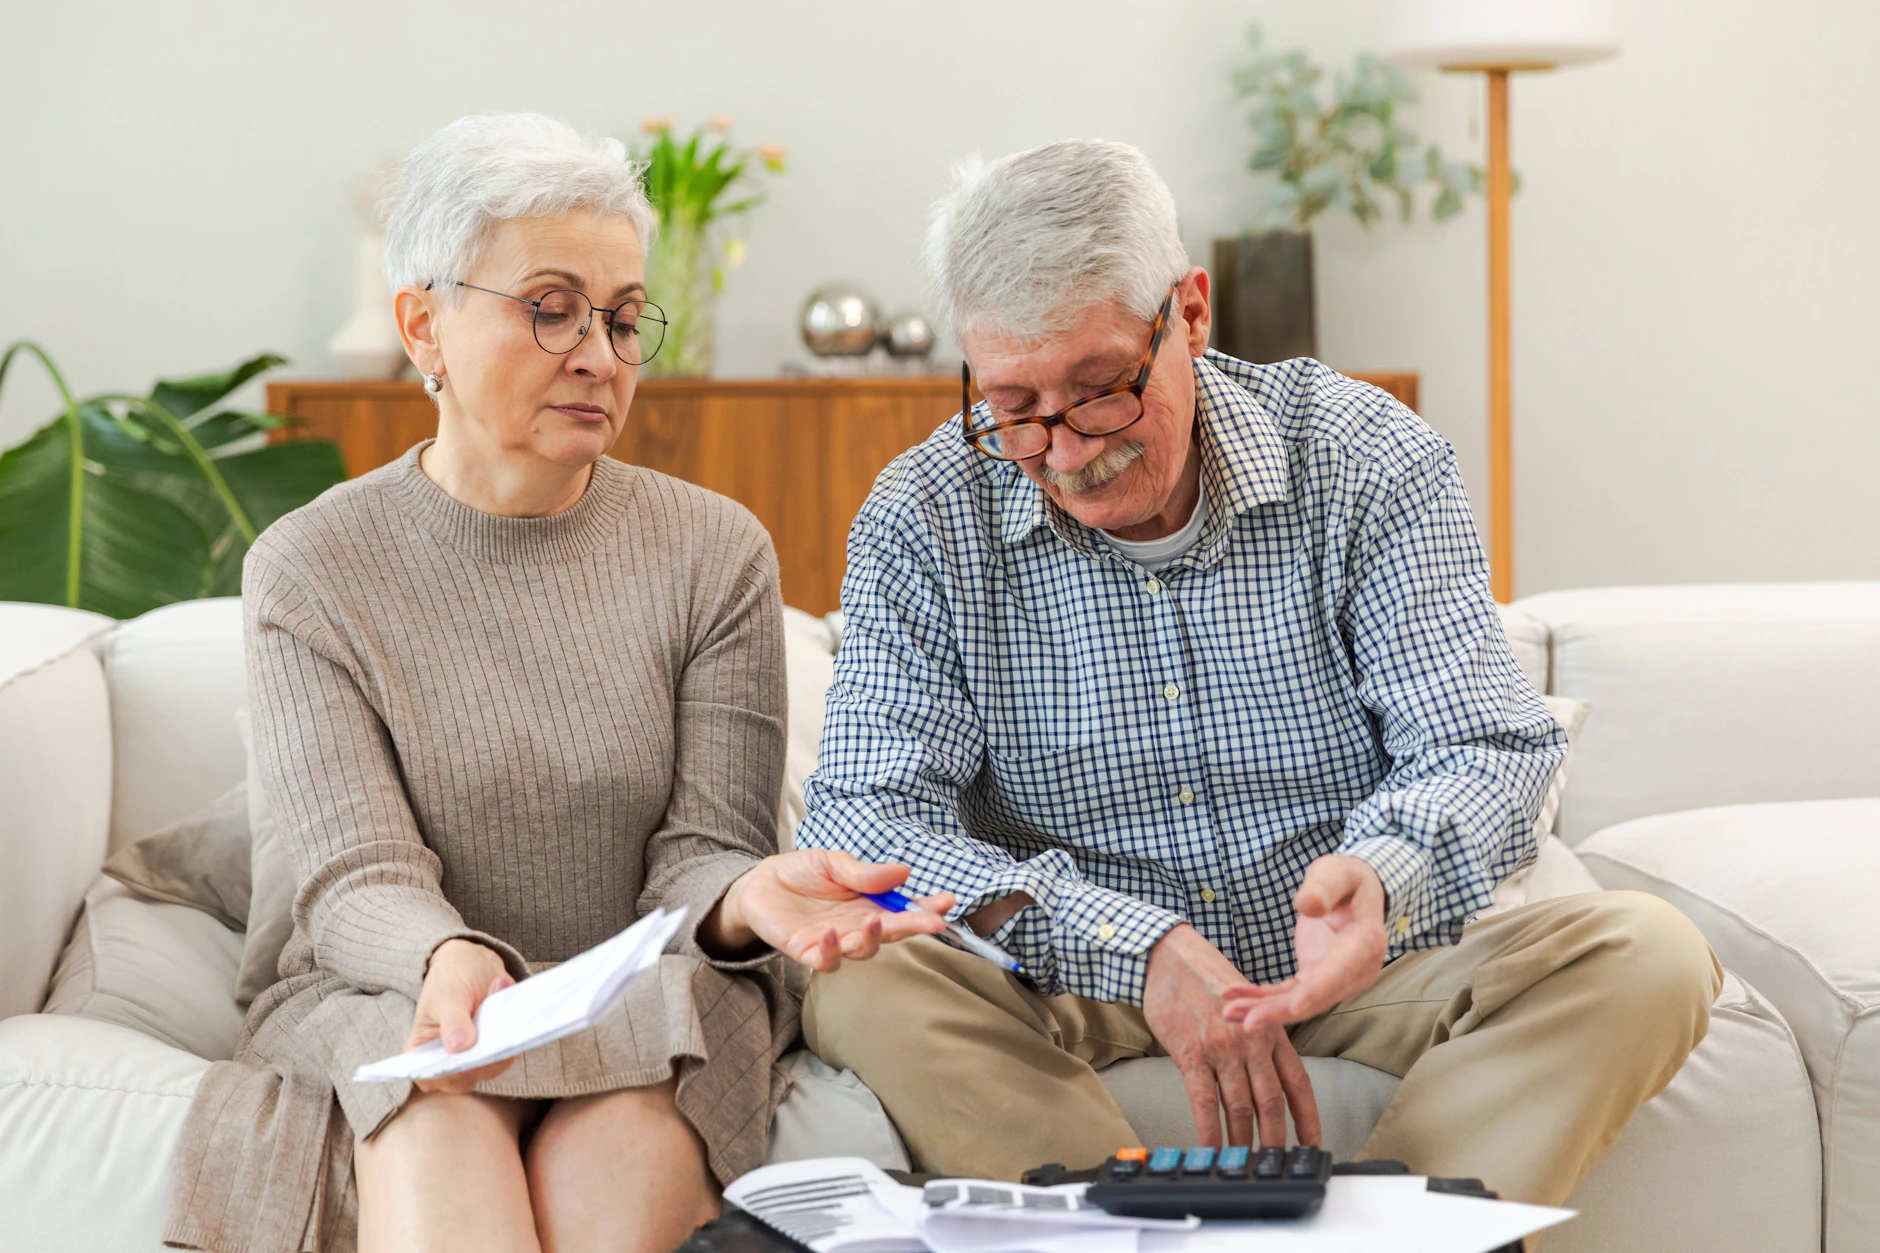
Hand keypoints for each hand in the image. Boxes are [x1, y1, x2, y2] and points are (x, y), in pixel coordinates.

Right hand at [408, 938, 516, 1094]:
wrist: (474, 962)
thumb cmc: (450, 979)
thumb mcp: (448, 995)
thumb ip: (453, 1022)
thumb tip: (458, 1047)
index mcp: (421, 1050)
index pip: (428, 1077)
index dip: (446, 1075)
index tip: (466, 1063)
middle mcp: (446, 1060)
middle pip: (463, 1079)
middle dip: (480, 1060)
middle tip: (491, 1033)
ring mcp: (472, 1057)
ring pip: (489, 1068)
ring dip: (498, 1044)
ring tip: (496, 1003)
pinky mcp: (493, 1050)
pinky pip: (506, 1054)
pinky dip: (510, 1036)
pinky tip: (506, 1009)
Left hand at [702, 849, 956, 972]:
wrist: (757, 884)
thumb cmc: (800, 873)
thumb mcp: (833, 862)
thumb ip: (864, 873)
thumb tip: (903, 872)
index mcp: (868, 903)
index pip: (904, 909)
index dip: (926, 908)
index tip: (947, 902)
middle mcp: (856, 926)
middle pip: (892, 933)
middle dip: (914, 927)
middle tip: (933, 923)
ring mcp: (834, 941)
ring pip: (863, 951)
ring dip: (873, 939)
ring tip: (876, 920)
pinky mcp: (807, 951)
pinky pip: (825, 960)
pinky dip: (832, 951)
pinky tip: (833, 933)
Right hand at [1142, 924, 1319, 1147]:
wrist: (1172, 957)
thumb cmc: (1208, 981)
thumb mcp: (1249, 1006)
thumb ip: (1261, 1040)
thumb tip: (1266, 1079)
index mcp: (1271, 1031)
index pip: (1298, 1083)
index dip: (1308, 1118)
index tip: (1313, 1142)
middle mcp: (1252, 1042)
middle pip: (1271, 1102)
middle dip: (1275, 1138)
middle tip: (1275, 1162)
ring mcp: (1223, 1049)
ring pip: (1240, 1106)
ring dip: (1242, 1139)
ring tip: (1243, 1160)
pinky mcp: (1193, 1054)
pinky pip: (1204, 1101)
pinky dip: (1210, 1131)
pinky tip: (1212, 1148)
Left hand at [1222, 854, 1388, 1033]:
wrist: (1355, 893)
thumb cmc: (1346, 878)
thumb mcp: (1337, 872)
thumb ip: (1324, 887)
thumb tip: (1308, 905)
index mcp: (1364, 942)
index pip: (1341, 970)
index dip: (1320, 989)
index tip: (1297, 1005)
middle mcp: (1355, 970)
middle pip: (1317, 997)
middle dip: (1281, 1012)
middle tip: (1246, 1022)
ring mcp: (1335, 979)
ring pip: (1300, 1002)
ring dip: (1265, 1010)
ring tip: (1229, 1013)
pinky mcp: (1315, 978)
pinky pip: (1288, 993)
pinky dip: (1262, 997)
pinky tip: (1233, 995)